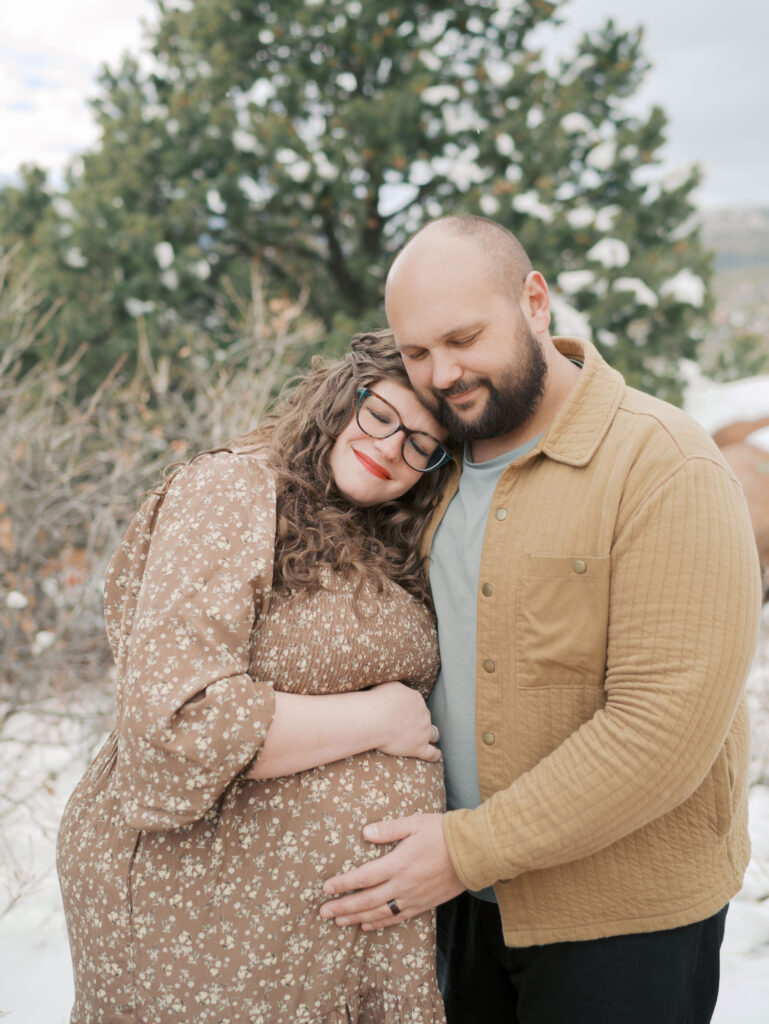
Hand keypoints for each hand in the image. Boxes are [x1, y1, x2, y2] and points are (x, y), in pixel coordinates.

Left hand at [319, 813, 464, 928]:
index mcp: (398, 863)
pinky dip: (380, 924)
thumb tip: (365, 832)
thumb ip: (389, 829)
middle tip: (323, 912)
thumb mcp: (415, 823)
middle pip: (366, 900)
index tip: (325, 888)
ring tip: (339, 921)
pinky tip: (367, 926)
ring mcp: (413, 898)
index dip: (342, 884)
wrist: (474, 852)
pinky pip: (397, 918)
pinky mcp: (424, 905)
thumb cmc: (443, 832)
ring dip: (357, 918)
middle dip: (343, 906)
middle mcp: (403, 885)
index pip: (363, 877)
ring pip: (379, 913)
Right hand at [369, 682, 440, 761]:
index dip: (410, 708)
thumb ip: (399, 690)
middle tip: (403, 725)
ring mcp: (423, 732)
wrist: (375, 718)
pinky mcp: (419, 748)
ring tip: (424, 738)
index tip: (400, 712)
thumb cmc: (378, 701)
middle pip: (424, 717)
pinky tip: (437, 755)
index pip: (417, 703)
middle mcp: (423, 714)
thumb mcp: (390, 686)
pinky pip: (432, 753)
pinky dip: (436, 755)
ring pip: (433, 733)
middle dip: (418, 720)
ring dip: (430, 735)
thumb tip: (399, 694)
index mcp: (416, 699)